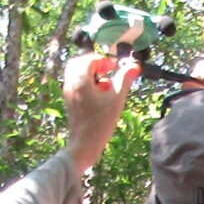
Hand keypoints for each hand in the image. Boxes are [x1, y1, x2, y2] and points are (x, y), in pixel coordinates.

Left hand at [64, 52, 140, 172]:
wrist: (84, 144)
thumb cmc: (101, 123)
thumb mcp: (116, 99)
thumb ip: (124, 80)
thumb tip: (134, 66)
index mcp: (80, 79)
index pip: (90, 59)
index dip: (105, 61)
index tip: (115, 66)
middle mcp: (71, 83)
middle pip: (80, 62)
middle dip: (95, 63)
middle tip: (109, 69)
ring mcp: (68, 91)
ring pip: (77, 72)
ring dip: (91, 73)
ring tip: (106, 83)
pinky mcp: (70, 100)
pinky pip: (76, 83)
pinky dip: (87, 82)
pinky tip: (100, 94)